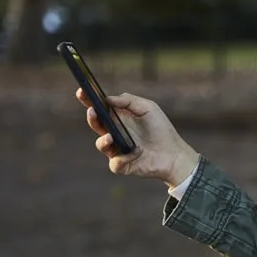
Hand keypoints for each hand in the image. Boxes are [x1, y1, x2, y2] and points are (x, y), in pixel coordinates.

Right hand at [76, 88, 199, 186]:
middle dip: (92, 117)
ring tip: (110, 137)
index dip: (87, 100)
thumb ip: (129, 100)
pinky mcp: (122, 165)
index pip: (98, 108)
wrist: (174, 153)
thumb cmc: (160, 129)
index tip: (81, 91)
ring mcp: (116, 149)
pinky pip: (116, 162)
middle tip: (93, 111)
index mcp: (117, 118)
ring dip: (104, 141)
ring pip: (101, 145)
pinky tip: (138, 151)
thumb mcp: (148, 108)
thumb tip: (107, 99)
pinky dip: (125, 157)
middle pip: (96, 124)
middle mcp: (113, 133)